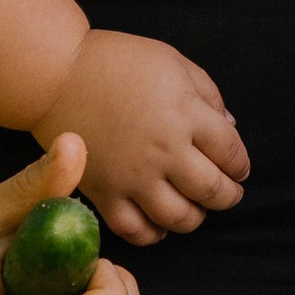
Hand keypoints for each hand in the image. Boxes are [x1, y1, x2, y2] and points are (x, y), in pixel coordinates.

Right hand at [33, 31, 248, 244]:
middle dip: (228, 195)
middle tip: (227, 192)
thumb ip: (208, 94)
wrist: (55, 74)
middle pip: (212, 190)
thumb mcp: (172, 62)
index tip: (238, 168)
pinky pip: (135, 230)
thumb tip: (230, 128)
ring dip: (195, 217)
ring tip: (194, 207)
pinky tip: (159, 224)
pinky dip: (153, 234)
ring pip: (179, 218)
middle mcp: (163, 151)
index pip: (231, 152)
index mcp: (185, 114)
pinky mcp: (103, 193)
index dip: (240, 164)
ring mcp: (132, 177)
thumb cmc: (115, 61)